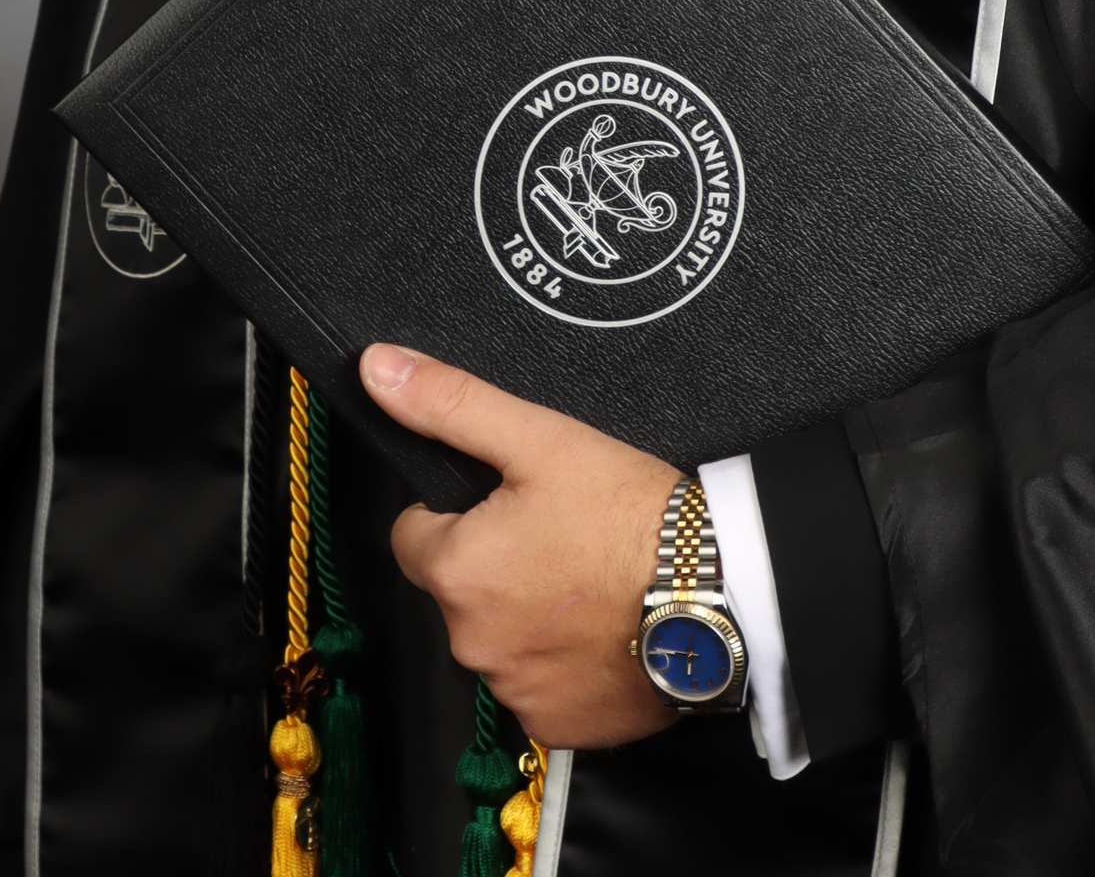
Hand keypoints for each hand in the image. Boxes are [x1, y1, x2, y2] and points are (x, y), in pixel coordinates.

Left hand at [362, 343, 680, 748]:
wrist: (716, 591)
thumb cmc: (630, 516)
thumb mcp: (539, 438)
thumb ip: (450, 403)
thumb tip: (378, 368)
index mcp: (456, 570)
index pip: (414, 535)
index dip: (456, 512)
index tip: (506, 505)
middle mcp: (472, 642)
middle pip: (460, 590)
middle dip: (495, 564)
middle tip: (559, 536)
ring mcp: (515, 691)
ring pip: (500, 639)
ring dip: (528, 616)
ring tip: (587, 580)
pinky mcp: (558, 726)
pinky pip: (540, 688)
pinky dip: (563, 663)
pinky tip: (602, 628)